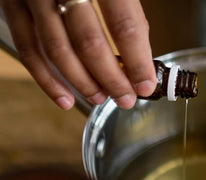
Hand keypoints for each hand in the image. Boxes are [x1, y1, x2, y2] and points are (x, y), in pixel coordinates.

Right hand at [0, 0, 155, 109]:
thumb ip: (128, 14)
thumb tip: (139, 58)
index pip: (124, 26)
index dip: (137, 62)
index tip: (146, 84)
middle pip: (90, 43)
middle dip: (111, 79)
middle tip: (126, 98)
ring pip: (58, 51)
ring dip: (83, 83)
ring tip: (101, 98)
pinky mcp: (13, 6)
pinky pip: (29, 49)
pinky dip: (47, 80)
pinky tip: (66, 98)